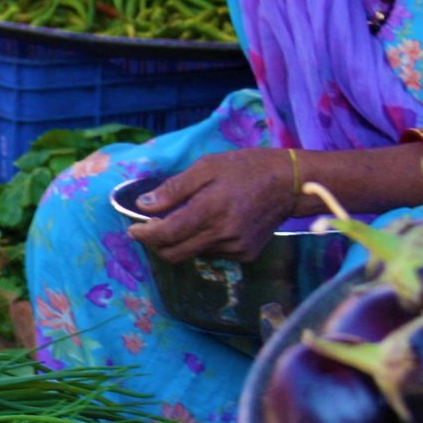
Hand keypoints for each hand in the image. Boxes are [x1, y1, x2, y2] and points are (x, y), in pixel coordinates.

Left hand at [126, 149, 299, 264]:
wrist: (290, 184)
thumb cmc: (246, 168)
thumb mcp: (206, 167)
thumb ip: (173, 189)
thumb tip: (143, 205)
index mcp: (210, 210)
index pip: (166, 234)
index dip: (144, 234)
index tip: (133, 229)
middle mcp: (223, 235)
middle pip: (174, 253)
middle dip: (154, 243)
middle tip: (147, 228)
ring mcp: (236, 249)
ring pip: (191, 255)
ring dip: (178, 242)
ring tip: (180, 220)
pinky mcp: (246, 255)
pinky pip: (211, 254)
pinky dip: (200, 243)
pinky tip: (207, 225)